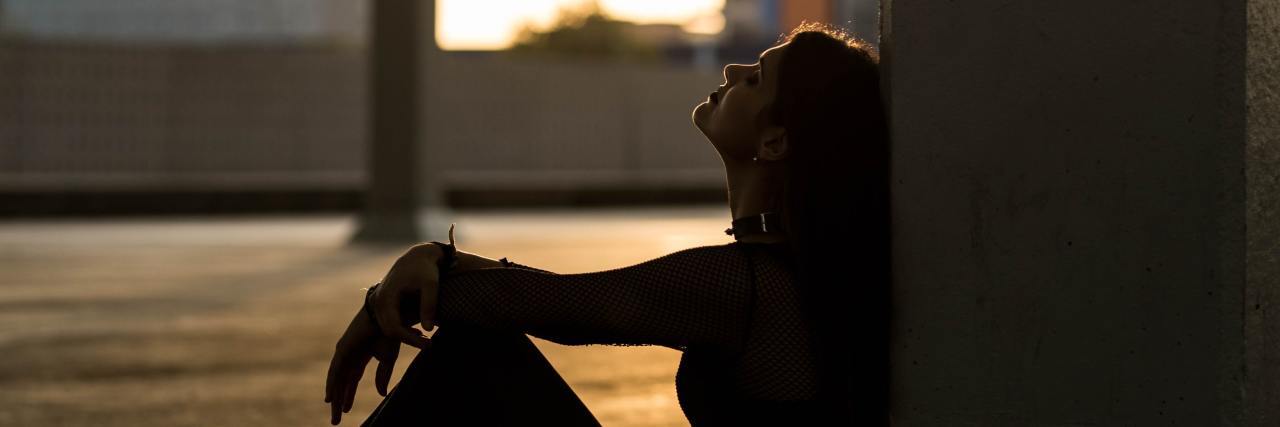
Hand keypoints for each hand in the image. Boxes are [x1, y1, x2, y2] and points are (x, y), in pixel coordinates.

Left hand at [324, 305, 403, 424]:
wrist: (389, 316)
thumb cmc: (390, 334)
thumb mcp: (388, 360)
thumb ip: (383, 376)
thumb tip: (381, 394)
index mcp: (360, 357)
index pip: (351, 381)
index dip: (348, 396)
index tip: (346, 410)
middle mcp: (349, 356)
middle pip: (342, 383)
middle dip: (339, 401)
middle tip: (336, 420)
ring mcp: (344, 352)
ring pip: (337, 379)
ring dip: (334, 397)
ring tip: (333, 412)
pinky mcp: (342, 349)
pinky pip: (335, 371)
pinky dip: (332, 385)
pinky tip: (329, 398)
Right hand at [370, 244, 441, 347]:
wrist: (418, 256)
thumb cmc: (426, 269)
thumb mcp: (431, 285)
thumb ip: (429, 305)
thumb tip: (429, 330)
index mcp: (387, 296)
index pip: (393, 327)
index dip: (410, 338)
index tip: (428, 343)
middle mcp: (379, 301)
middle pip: (388, 330)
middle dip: (408, 339)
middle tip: (429, 344)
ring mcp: (379, 302)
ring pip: (387, 328)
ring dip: (404, 336)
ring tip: (425, 340)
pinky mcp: (384, 303)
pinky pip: (389, 322)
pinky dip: (402, 329)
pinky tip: (419, 332)